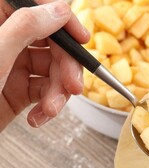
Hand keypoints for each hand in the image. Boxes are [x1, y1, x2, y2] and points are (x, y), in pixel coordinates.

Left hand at [0, 0, 89, 130]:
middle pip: (54, 44)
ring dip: (58, 93)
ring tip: (50, 109)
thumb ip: (26, 27)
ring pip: (55, 70)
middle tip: (72, 86)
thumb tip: (59, 10)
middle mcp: (9, 42)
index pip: (38, 7)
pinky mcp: (21, 89)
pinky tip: (39, 117)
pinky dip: (50, 106)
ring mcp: (16, 66)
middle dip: (67, 68)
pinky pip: (47, 92)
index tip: (81, 38)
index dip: (63, 21)